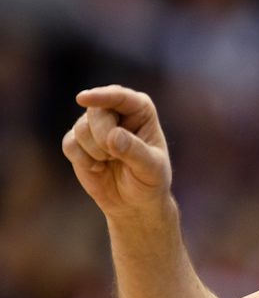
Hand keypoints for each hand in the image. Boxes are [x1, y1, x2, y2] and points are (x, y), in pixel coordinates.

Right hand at [62, 85, 172, 217]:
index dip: (102, 96)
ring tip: (111, 161)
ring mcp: (94, 125)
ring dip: (95, 151)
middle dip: (102, 138)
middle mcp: (116, 112)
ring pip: (80, 128)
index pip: (121, 96)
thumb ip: (135, 151)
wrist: (134, 201)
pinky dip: (82, 159)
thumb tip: (112, 136)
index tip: (83, 98)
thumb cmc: (149, 180)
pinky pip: (69, 144)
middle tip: (115, 156)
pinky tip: (98, 168)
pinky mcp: (78, 142)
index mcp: (141, 110)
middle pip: (96, 111)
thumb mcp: (151, 168)